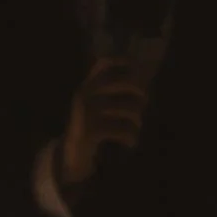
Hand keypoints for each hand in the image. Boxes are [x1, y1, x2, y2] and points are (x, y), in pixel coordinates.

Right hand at [59, 58, 147, 187]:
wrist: (71, 154)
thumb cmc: (94, 125)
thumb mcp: (101, 104)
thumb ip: (117, 91)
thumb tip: (145, 78)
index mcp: (88, 86)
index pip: (105, 64)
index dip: (125, 62)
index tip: (140, 70)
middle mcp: (84, 95)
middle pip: (122, 82)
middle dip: (140, 90)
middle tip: (143, 103)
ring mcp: (85, 112)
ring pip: (127, 107)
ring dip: (138, 119)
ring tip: (135, 127)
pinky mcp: (89, 131)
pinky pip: (122, 129)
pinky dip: (131, 136)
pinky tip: (131, 142)